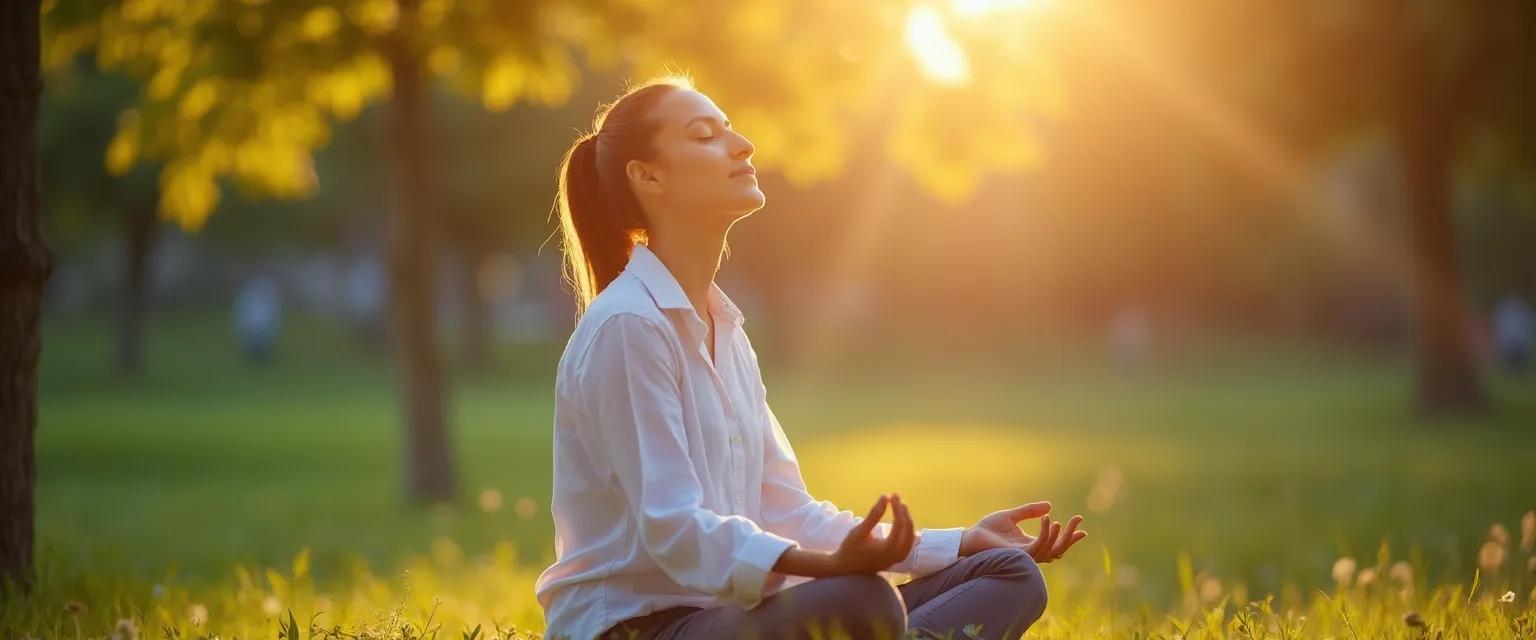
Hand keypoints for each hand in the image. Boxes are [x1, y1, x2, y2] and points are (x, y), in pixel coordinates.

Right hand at [829, 493, 915, 574]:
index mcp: (889, 548)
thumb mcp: (860, 530)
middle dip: (904, 512)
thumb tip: (885, 497)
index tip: (892, 495)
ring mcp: (898, 559)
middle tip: (896, 498)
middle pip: (908, 530)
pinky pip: (907, 543)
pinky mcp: (896, 559)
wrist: (845, 568)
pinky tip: (903, 521)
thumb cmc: (850, 549)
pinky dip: (906, 530)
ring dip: (906, 521)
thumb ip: (874, 514)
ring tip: (900, 507)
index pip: (900, 524)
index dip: (897, 508)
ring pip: (910, 537)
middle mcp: (897, 555)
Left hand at [961, 501, 1085, 562]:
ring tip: (1061, 521)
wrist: (972, 535)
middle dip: (1070, 536)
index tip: (1081, 526)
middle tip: (1078, 520)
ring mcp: (1026, 555)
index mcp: (1030, 544)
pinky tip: (1048, 520)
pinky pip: (1039, 545)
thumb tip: (1049, 506)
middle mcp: (1031, 552)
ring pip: (1051, 549)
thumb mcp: (1012, 515)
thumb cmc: (988, 528)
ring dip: (1059, 535)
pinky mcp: (1019, 554)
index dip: (1069, 536)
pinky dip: (1046, 534)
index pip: (1055, 543)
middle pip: (1058, 548)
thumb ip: (1030, 511)